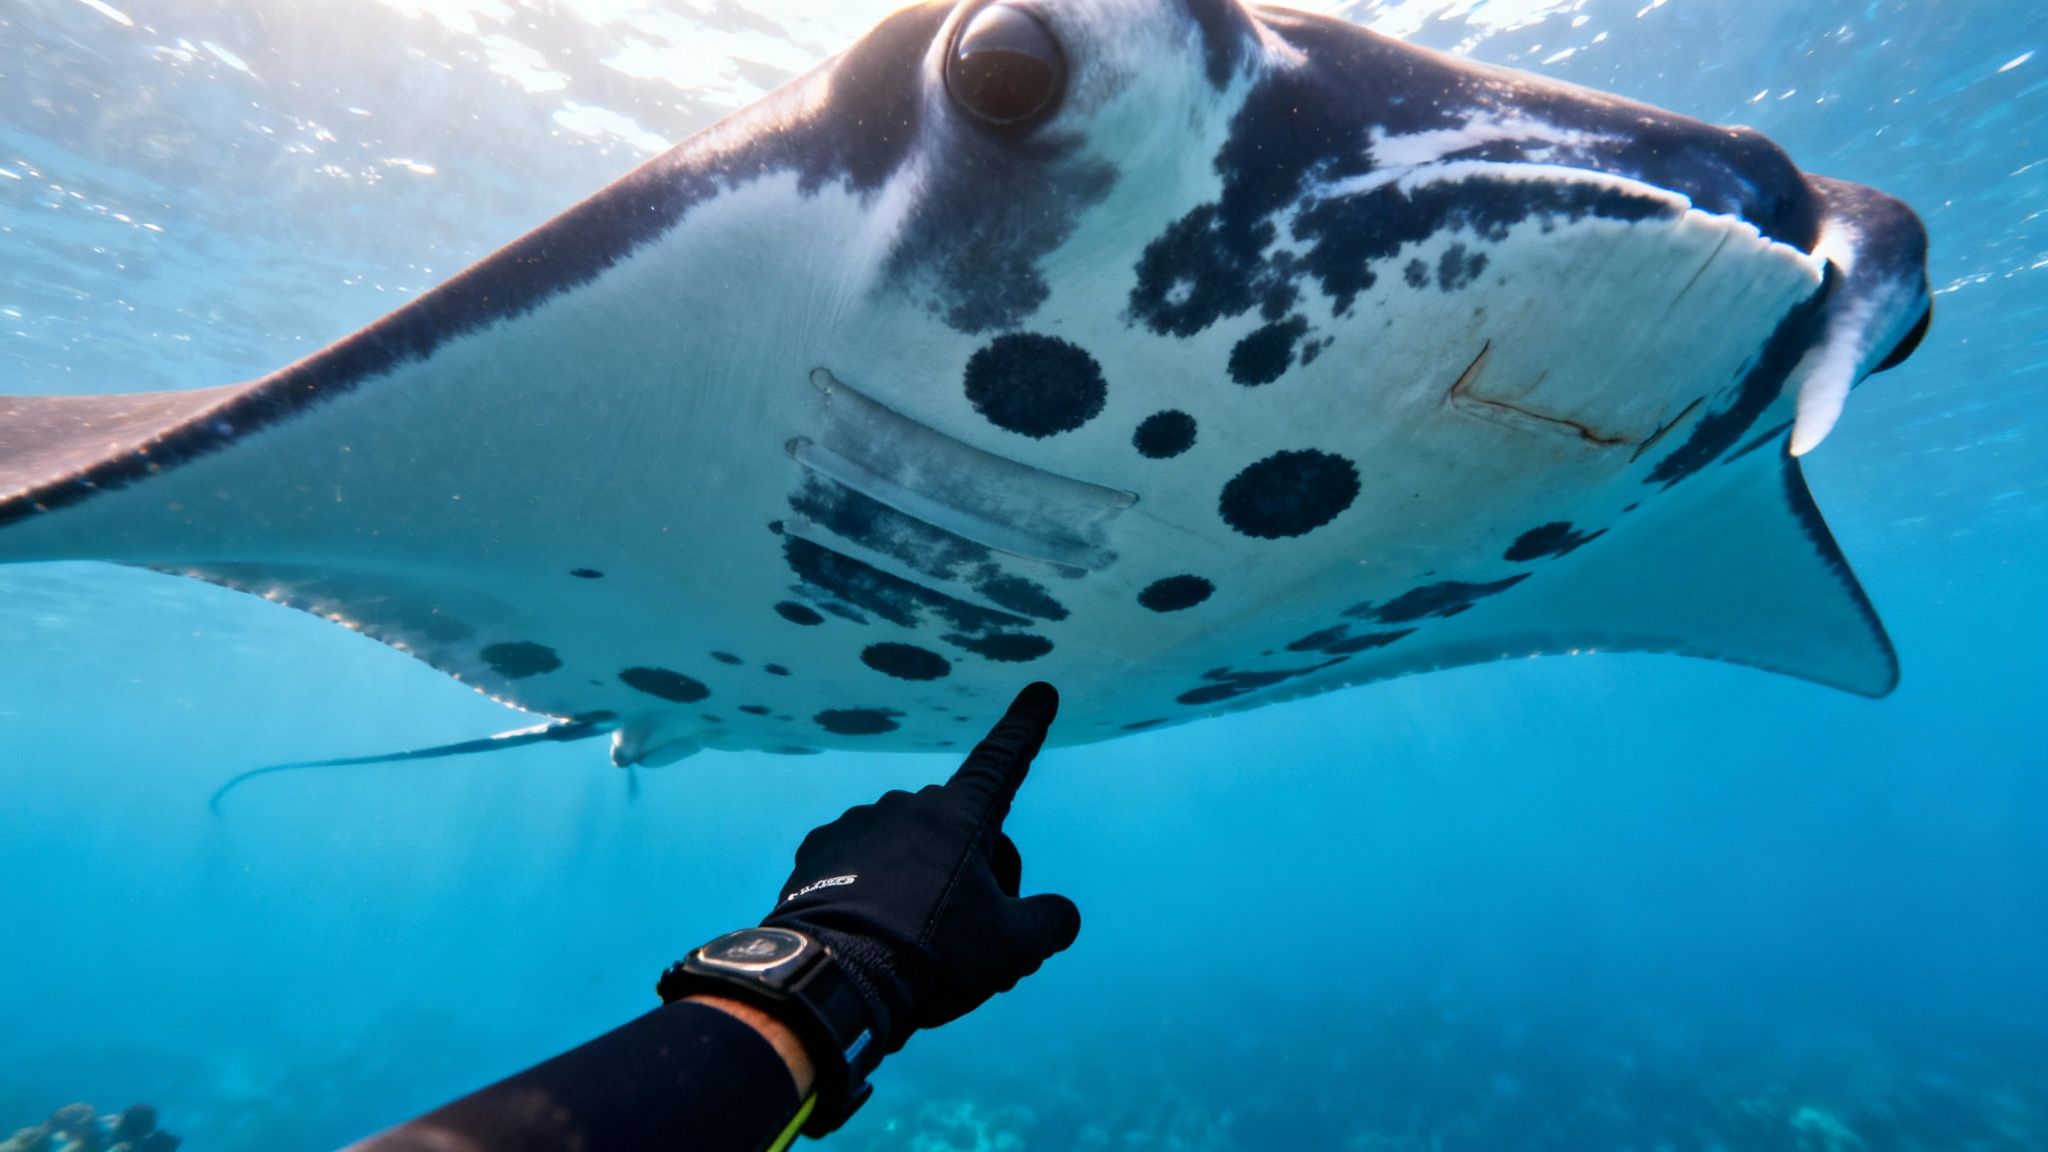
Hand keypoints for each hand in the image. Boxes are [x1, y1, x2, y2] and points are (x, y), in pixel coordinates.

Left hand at [763, 681, 1080, 1055]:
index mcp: (961, 815)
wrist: (832, 976)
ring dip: (920, 882)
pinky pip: (860, 861)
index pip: (1004, 762)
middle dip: (975, 875)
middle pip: (961, 832)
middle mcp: (909, 805)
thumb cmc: (933, 954)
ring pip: (909, 848)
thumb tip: (1063, 914)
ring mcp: (858, 823)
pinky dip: (872, 888)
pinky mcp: (818, 850)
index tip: (1040, 692)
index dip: (1026, 729)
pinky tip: (870, 929)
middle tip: (970, 937)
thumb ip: (1050, 922)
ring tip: (911, 942)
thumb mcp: (1012, 948)